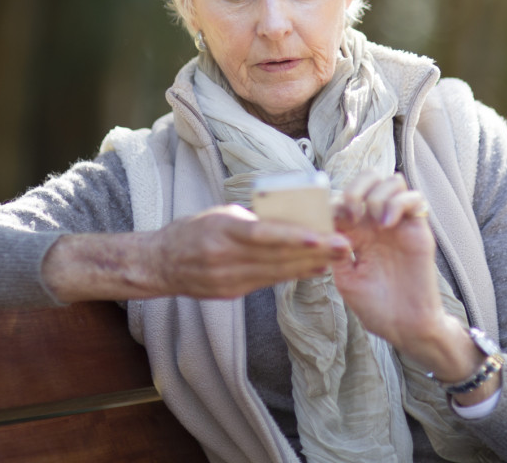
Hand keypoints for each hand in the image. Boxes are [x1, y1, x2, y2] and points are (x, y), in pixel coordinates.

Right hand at [41, 205, 350, 302]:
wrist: (160, 263)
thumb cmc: (193, 229)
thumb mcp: (219, 214)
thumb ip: (250, 219)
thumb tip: (289, 217)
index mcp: (220, 231)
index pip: (262, 235)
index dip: (293, 237)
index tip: (322, 235)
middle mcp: (224, 258)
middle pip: (276, 256)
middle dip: (314, 252)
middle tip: (346, 245)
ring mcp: (227, 279)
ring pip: (277, 272)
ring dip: (310, 264)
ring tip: (338, 257)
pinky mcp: (230, 293)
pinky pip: (268, 282)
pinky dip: (293, 274)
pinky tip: (315, 269)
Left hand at [331, 172, 445, 351]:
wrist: (405, 326)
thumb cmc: (375, 307)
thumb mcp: (346, 280)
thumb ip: (336, 252)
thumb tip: (331, 227)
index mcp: (356, 233)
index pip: (345, 197)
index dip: (335, 201)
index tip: (331, 221)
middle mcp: (377, 223)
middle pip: (369, 179)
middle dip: (357, 188)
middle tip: (352, 214)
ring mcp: (399, 224)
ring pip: (392, 181)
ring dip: (378, 195)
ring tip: (375, 223)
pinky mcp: (418, 230)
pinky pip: (415, 198)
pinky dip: (399, 202)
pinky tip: (387, 224)